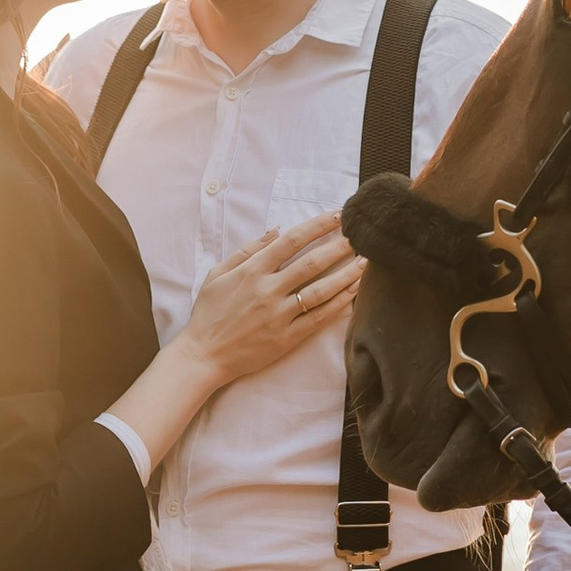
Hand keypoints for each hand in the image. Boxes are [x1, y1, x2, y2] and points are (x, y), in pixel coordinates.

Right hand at [182, 215, 364, 388]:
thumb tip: (276, 230)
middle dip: (340, 246)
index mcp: (252, 271)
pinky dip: (338, 305)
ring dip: (346, 275)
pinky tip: (353, 293)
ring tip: (366, 262)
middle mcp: (268, 290)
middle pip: (312, 263)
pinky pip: (318, 319)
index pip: (292, 241)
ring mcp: (279, 315)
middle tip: (361, 235)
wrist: (203, 355)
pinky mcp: (287, 338)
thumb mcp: (218, 274)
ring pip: (321, 291)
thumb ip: (248, 250)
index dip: (318, 226)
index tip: (338, 216)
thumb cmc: (208, 313)